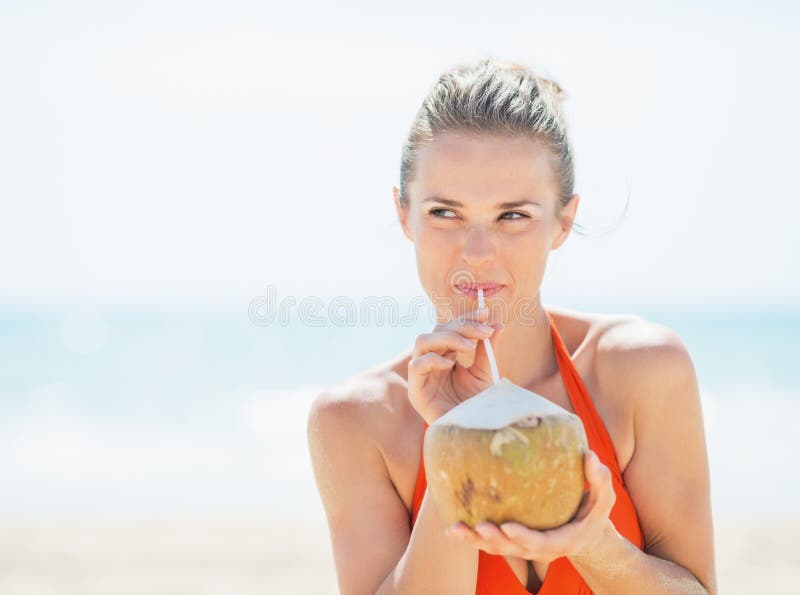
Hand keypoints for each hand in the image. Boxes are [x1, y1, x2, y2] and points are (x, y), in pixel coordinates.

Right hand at [407, 306, 504, 424]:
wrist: (472, 435)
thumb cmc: (477, 406)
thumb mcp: (485, 374)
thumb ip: (487, 350)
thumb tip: (497, 324)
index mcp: (447, 355)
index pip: (452, 327)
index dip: (467, 317)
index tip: (486, 311)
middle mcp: (432, 361)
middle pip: (437, 330)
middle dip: (461, 326)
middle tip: (484, 331)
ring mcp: (422, 375)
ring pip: (422, 341)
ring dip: (447, 338)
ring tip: (468, 347)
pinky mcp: (416, 391)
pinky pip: (416, 366)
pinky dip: (433, 360)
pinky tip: (450, 364)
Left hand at [445, 450, 616, 564]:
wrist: (584, 535)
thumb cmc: (592, 512)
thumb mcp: (603, 499)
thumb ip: (599, 480)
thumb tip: (590, 456)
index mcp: (561, 541)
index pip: (540, 543)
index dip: (523, 537)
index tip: (509, 527)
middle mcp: (538, 550)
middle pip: (511, 549)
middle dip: (493, 540)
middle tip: (479, 526)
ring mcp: (522, 549)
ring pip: (495, 549)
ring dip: (474, 540)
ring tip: (454, 528)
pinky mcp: (510, 543)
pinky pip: (488, 542)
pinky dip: (470, 536)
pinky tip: (451, 525)